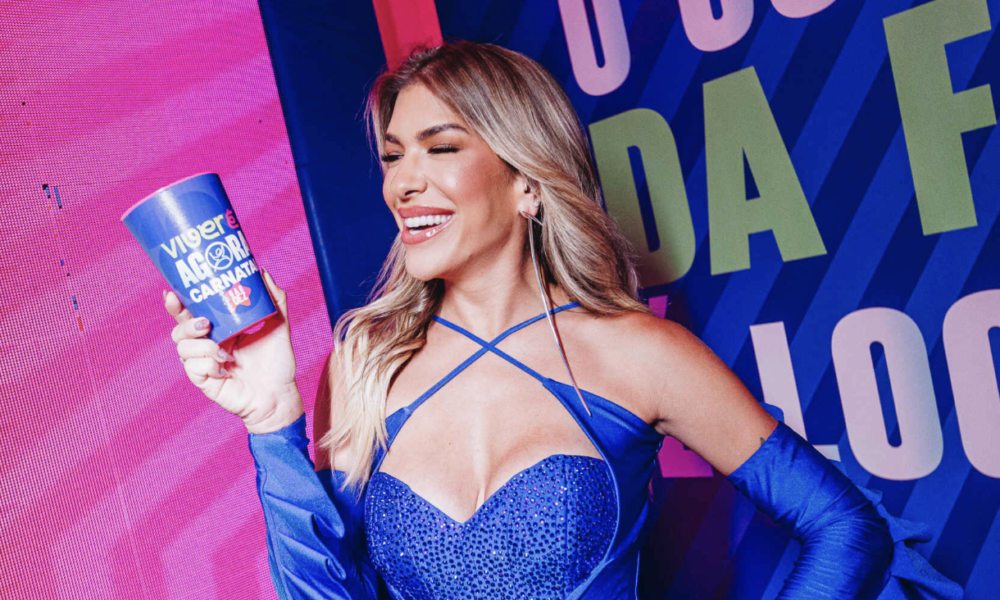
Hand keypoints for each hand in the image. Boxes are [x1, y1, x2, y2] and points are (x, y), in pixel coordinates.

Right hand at [165, 268, 303, 432]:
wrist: (281, 395)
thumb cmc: (278, 363)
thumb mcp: (279, 326)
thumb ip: (274, 300)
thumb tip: (263, 273)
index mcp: (219, 331)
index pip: (191, 314)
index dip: (177, 304)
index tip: (172, 293)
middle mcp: (207, 346)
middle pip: (178, 330)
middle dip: (184, 322)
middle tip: (206, 323)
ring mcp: (204, 364)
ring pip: (182, 348)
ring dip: (201, 346)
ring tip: (223, 351)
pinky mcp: (205, 382)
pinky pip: (193, 369)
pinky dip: (207, 365)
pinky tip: (225, 369)